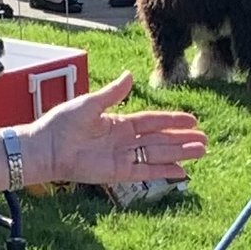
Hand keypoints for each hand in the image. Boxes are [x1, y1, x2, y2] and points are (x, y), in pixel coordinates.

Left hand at [27, 70, 206, 188]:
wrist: (46, 147)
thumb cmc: (62, 124)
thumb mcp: (90, 103)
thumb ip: (113, 93)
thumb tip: (130, 76)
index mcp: (119, 122)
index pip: (153, 120)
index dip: (173, 120)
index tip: (192, 120)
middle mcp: (124, 141)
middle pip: (161, 139)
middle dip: (183, 140)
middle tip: (205, 140)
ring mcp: (122, 157)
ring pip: (158, 154)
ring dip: (179, 154)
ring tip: (201, 152)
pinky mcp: (117, 173)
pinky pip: (145, 172)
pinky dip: (163, 171)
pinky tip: (181, 172)